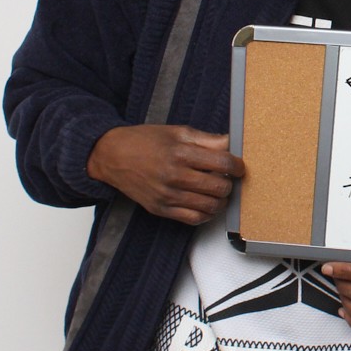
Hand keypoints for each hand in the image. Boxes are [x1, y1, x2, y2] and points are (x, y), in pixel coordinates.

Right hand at [86, 125, 245, 223]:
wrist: (113, 156)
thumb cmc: (144, 141)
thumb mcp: (177, 132)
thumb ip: (206, 139)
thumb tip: (231, 143)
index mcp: (181, 153)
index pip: (222, 162)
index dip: (237, 165)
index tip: (238, 166)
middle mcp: (175, 176)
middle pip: (219, 187)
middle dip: (230, 183)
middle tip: (228, 179)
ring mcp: (168, 195)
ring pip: (210, 206)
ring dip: (221, 200)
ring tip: (218, 192)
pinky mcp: (161, 209)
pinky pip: (193, 219)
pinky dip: (206, 214)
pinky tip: (207, 205)